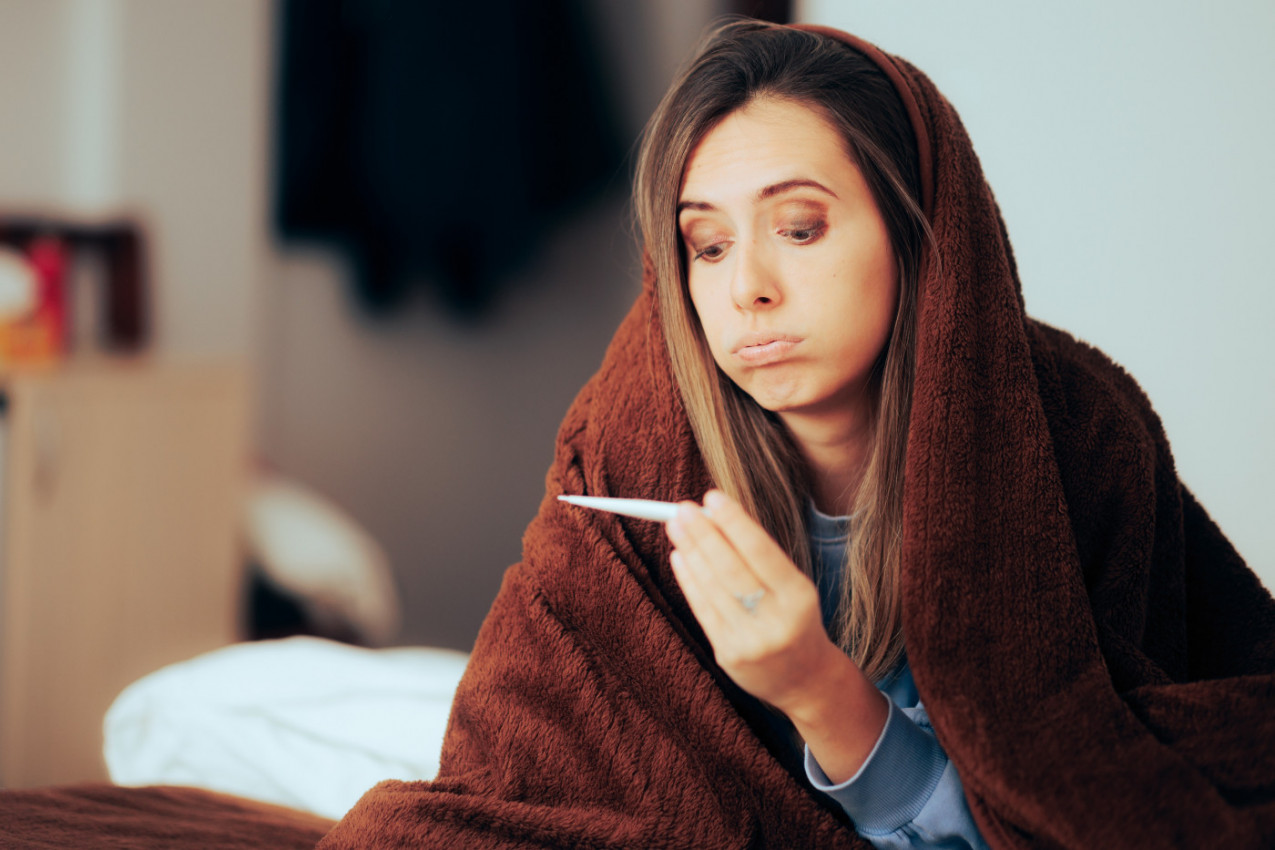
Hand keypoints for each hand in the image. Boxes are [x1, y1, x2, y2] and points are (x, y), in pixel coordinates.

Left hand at [665, 489, 840, 715]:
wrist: (806, 679)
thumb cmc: (795, 618)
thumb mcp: (792, 587)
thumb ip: (759, 557)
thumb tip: (716, 515)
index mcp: (800, 598)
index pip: (762, 552)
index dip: (735, 523)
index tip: (712, 498)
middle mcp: (776, 621)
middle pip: (731, 570)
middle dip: (704, 535)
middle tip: (682, 508)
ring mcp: (750, 642)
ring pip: (713, 589)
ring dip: (690, 552)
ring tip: (675, 525)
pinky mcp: (729, 656)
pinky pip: (703, 610)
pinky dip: (689, 580)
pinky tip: (679, 556)